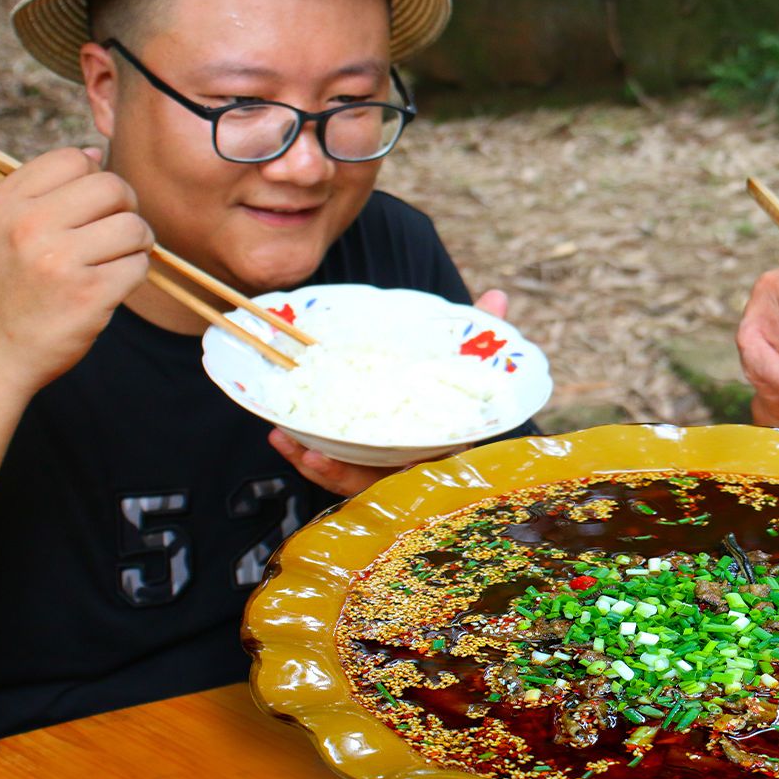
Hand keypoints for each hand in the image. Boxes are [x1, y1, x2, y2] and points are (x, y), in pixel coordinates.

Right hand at [0, 147, 151, 394]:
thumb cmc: (2, 287)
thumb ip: (39, 189)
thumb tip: (95, 153)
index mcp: (6, 203)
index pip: (73, 159)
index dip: (93, 176)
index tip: (91, 203)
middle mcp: (29, 227)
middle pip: (111, 186)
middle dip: (125, 206)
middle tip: (116, 229)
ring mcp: (60, 261)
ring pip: (133, 226)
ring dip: (136, 242)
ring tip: (116, 257)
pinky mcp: (88, 295)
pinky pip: (139, 265)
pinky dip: (134, 273)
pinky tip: (112, 283)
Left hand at [269, 288, 512, 496]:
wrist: (437, 400)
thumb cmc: (454, 392)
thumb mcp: (465, 365)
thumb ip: (481, 339)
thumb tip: (499, 296)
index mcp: (441, 450)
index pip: (424, 466)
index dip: (405, 471)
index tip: (393, 466)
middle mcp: (408, 466)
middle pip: (375, 481)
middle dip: (341, 473)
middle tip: (314, 455)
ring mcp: (376, 468)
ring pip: (344, 476)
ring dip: (312, 463)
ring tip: (285, 439)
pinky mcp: (349, 460)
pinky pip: (326, 464)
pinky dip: (303, 451)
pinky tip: (279, 433)